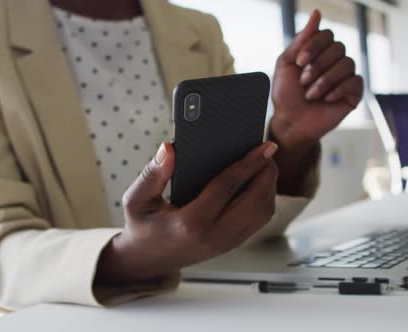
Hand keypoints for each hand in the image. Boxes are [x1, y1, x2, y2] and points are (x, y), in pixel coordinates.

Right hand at [95, 141, 278, 283]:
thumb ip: (153, 173)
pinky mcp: (230, 245)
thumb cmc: (142, 226)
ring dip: (269, 188)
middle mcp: (213, 236)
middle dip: (267, 174)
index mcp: (191, 223)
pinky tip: (260, 183)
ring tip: (266, 164)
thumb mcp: (137, 199)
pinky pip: (257, 222)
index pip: (228, 186)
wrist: (145, 261)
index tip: (265, 146)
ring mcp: (225, 244)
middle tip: (270, 151)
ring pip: (262, 214)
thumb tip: (170, 148)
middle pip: (256, 202)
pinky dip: (264, 200)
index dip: (250, 163)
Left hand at [270, 9, 364, 149]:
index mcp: (319, 51)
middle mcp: (334, 61)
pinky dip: (338, 89)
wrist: (291, 122)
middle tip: (304, 81)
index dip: (314, 45)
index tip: (299, 62)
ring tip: (311, 94)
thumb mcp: (287, 63)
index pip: (327, 35)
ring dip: (325, 80)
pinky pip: (355, 81)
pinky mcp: (353, 93)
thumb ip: (302, 39)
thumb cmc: (286, 94)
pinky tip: (326, 99)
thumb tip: (317, 12)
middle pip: (338, 47)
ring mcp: (345, 76)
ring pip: (347, 63)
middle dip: (318, 65)